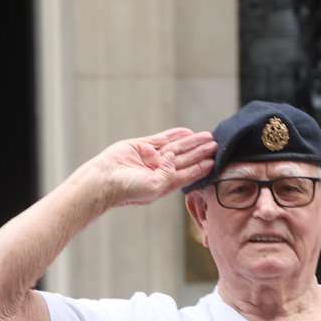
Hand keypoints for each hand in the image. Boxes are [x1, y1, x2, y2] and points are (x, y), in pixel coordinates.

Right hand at [81, 128, 216, 208]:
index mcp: (163, 184)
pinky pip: (162, 139)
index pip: (188, 174)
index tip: (215, 161)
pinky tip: (187, 132)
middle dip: (201, 152)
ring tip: (207, 136)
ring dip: (192, 142)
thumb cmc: (127, 189)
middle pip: (185, 159)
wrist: (104, 179)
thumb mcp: (154, 186)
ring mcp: (151, 157)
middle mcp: (159, 170)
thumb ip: (170, 174)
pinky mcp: (142, 146)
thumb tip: (175, 157)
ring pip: (177, 147)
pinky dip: (174, 135)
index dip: (201, 167)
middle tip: (216, 145)